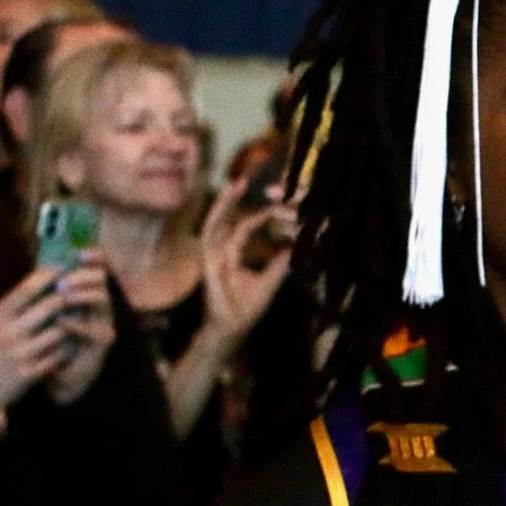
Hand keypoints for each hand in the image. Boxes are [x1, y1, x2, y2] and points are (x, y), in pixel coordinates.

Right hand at [0, 267, 72, 415]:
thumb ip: (12, 307)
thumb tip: (41, 283)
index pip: (28, 288)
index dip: (49, 276)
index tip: (61, 271)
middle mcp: (9, 333)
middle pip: (51, 306)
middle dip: (66, 300)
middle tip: (74, 297)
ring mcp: (20, 354)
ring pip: (60, 331)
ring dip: (69, 326)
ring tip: (72, 322)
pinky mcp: (28, 374)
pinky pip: (58, 356)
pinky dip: (64, 349)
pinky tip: (64, 346)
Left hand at [45, 248, 116, 404]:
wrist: (57, 376)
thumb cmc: (50, 340)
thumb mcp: (48, 312)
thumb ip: (49, 291)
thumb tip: (41, 265)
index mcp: (87, 293)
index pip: (98, 268)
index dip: (94, 257)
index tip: (79, 252)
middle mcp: (100, 306)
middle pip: (102, 281)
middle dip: (83, 276)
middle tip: (64, 280)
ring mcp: (103, 324)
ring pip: (102, 301)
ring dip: (82, 295)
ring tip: (63, 296)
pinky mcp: (101, 344)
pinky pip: (94, 331)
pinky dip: (76, 325)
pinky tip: (61, 322)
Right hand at [197, 177, 294, 356]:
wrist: (231, 328)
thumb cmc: (247, 307)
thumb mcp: (271, 280)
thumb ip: (281, 261)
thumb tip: (298, 243)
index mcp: (235, 252)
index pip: (247, 224)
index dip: (259, 211)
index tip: (275, 197)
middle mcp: (222, 250)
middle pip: (230, 217)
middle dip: (238, 198)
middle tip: (249, 177)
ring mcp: (212, 254)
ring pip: (218, 222)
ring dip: (226, 203)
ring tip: (236, 183)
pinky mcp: (206, 261)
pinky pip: (209, 236)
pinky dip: (217, 220)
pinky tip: (225, 208)